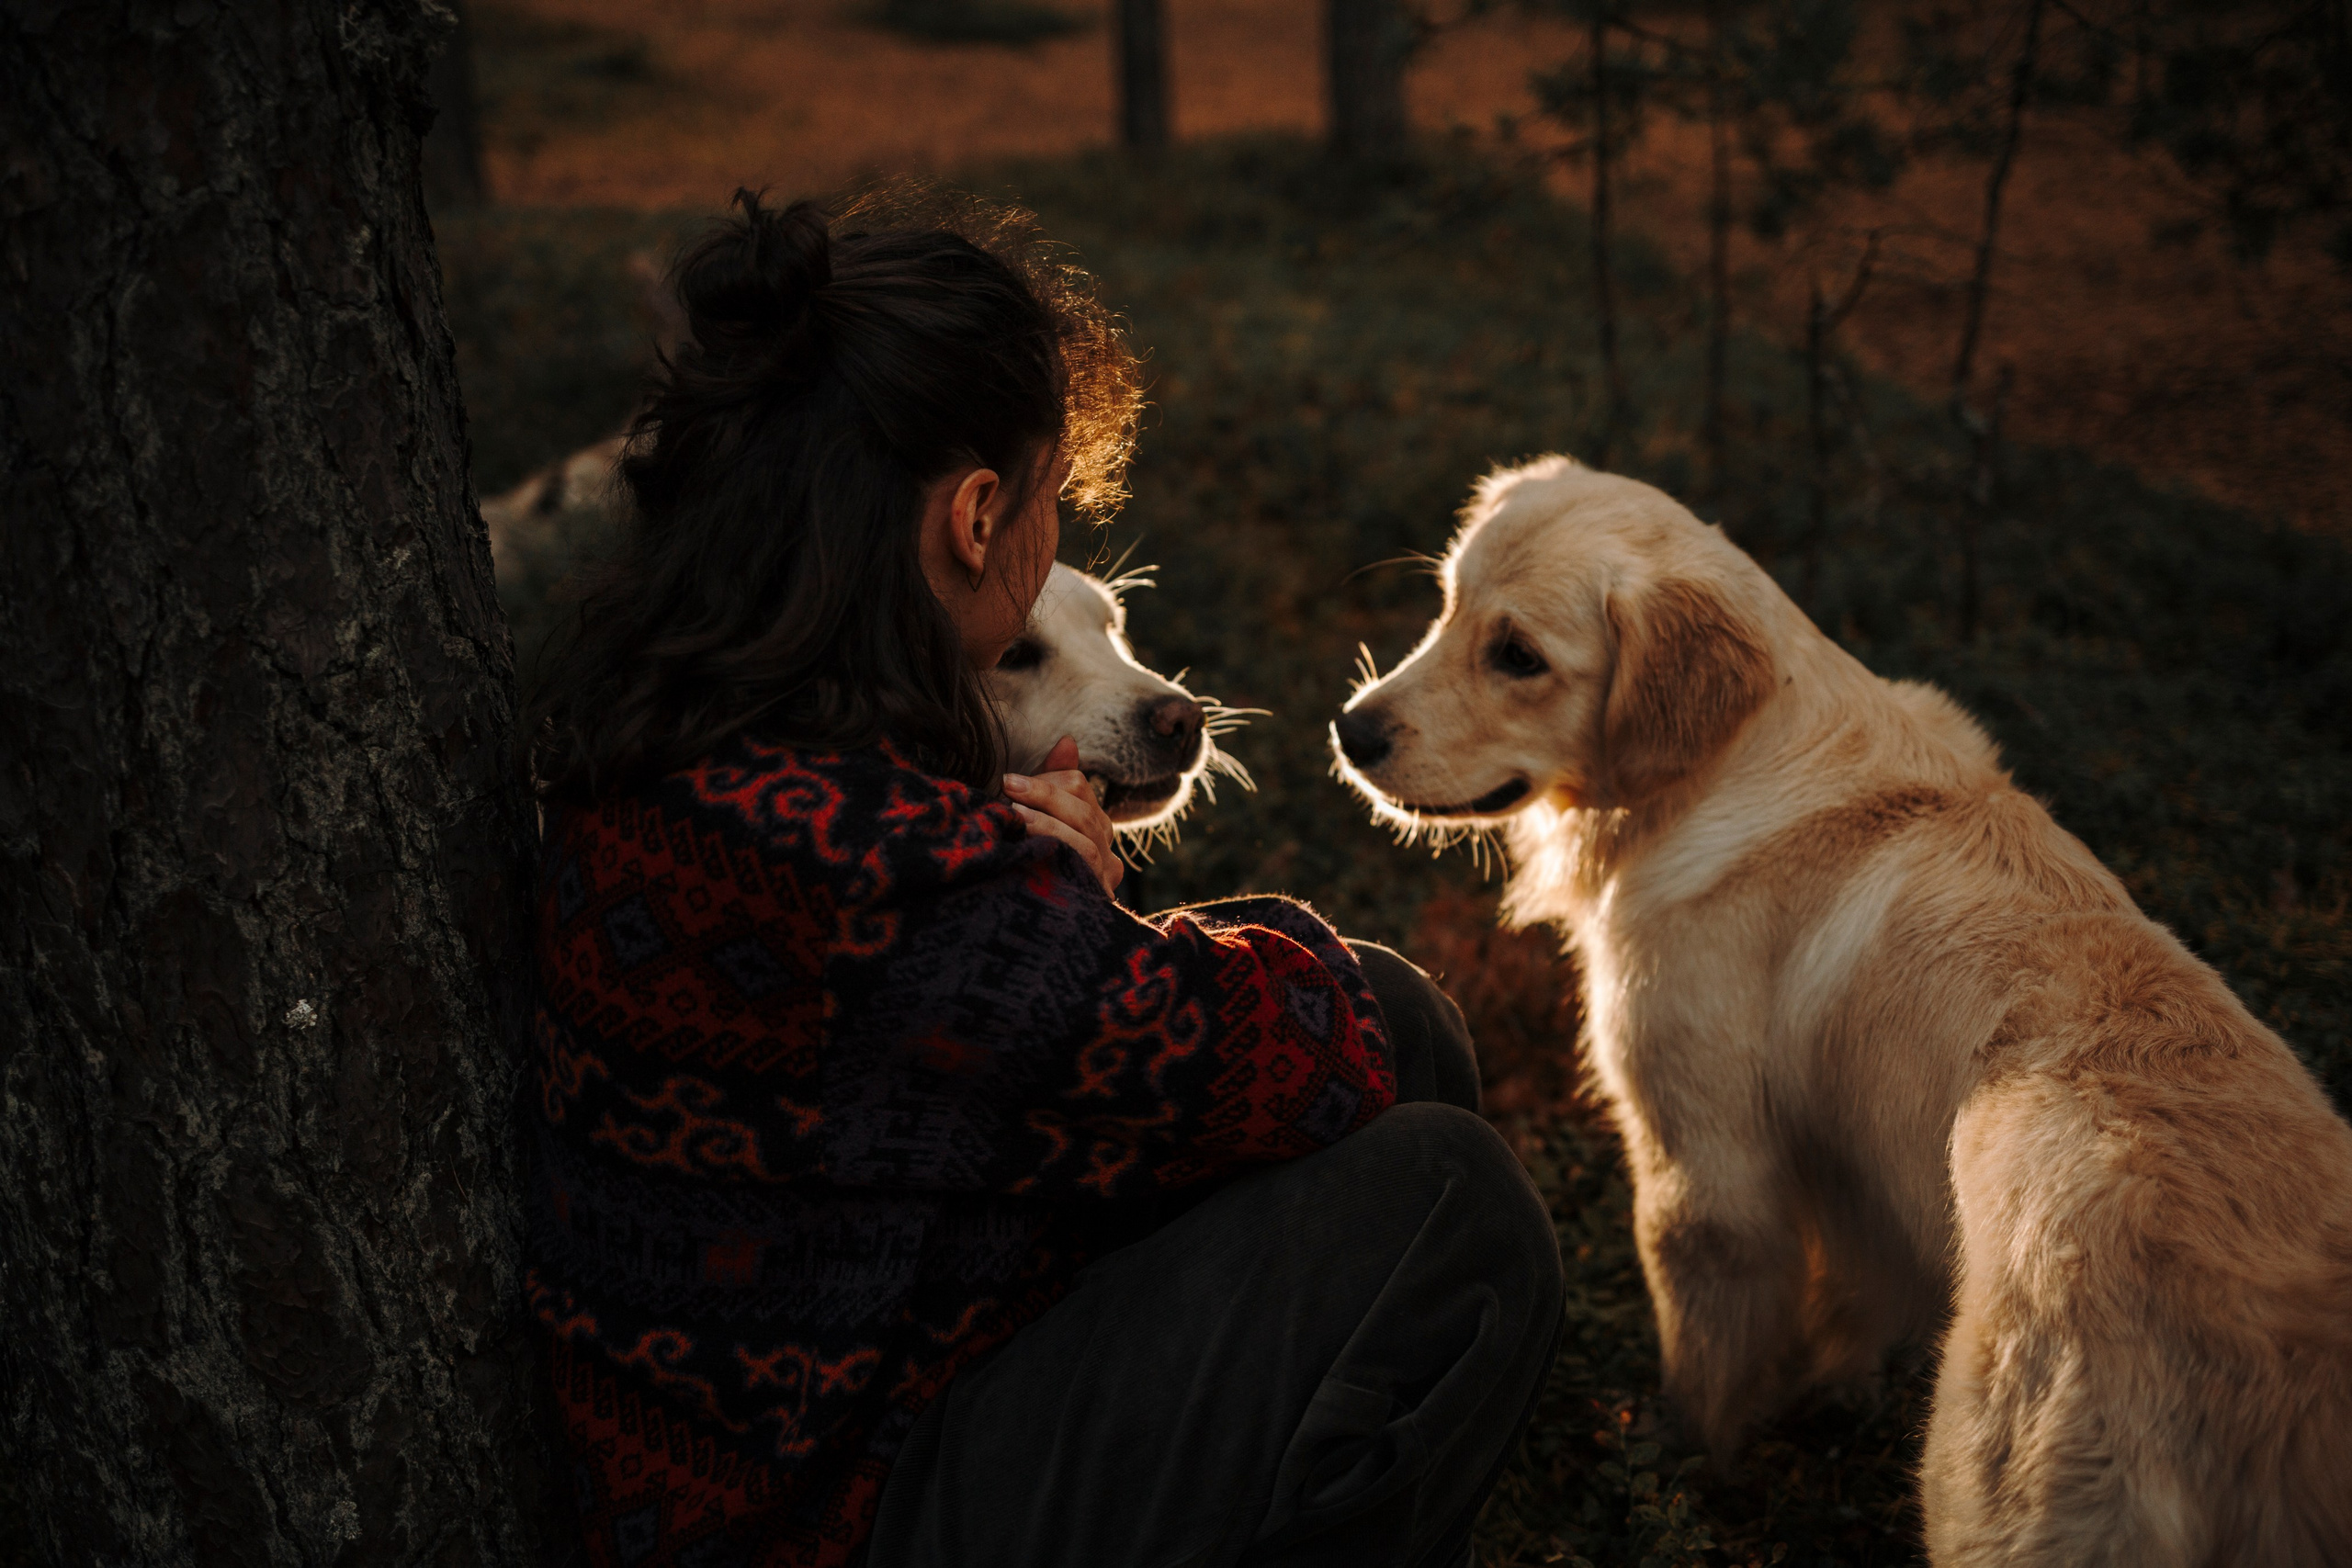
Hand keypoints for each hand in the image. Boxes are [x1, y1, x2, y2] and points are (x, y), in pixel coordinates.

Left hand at [1005, 735, 1123, 896]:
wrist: (1024, 926)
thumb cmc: (1027, 863)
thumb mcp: (1038, 816)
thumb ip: (1053, 780)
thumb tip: (1067, 741)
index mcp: (1094, 829)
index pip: (1079, 789)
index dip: (1047, 781)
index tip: (1009, 783)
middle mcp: (1106, 855)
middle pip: (1084, 812)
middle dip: (1044, 795)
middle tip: (1007, 788)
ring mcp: (1102, 881)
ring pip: (1085, 843)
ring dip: (1048, 825)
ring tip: (1015, 816)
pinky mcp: (1092, 901)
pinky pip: (1081, 871)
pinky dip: (1054, 853)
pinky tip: (1024, 849)